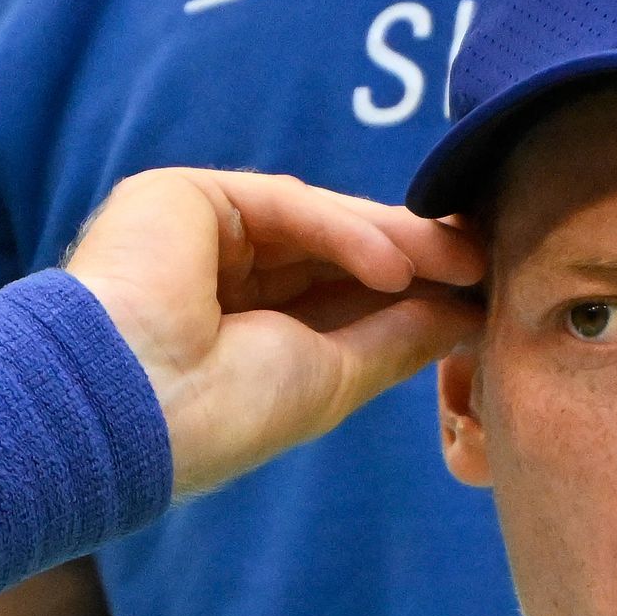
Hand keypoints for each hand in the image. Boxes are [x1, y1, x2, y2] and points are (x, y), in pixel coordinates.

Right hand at [63, 169, 484, 496]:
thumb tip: (465, 313)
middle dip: (415, 257)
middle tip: (487, 261)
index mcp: (239, 328)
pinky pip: (283, 204)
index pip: (337, 294)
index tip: (480, 293)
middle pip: (332, 252)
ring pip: (314, 222)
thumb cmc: (218, 419)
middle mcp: (216, 276)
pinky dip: (345, 231)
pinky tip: (395, 269)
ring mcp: (197, 233)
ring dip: (396, 241)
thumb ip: (394, 340)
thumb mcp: (330, 379)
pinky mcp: (182, 196)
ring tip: (463, 261)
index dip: (411, 291)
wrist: (129, 412)